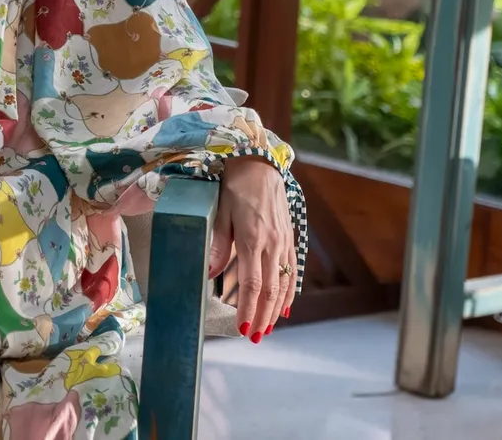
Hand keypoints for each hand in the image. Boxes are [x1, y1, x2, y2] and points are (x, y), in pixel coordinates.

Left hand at [207, 156, 296, 342]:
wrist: (260, 163)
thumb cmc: (234, 185)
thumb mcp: (219, 212)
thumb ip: (216, 245)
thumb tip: (208, 275)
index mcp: (253, 239)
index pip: (252, 285)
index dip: (248, 309)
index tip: (242, 329)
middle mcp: (273, 244)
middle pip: (271, 290)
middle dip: (262, 317)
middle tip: (253, 337)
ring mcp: (284, 242)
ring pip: (284, 284)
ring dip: (276, 310)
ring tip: (267, 329)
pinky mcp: (289, 238)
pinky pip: (292, 271)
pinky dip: (289, 292)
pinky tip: (285, 307)